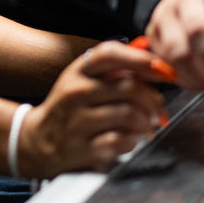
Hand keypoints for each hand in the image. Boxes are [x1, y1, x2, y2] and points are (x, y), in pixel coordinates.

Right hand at [19, 40, 167, 178]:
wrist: (39, 139)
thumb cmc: (69, 106)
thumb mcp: (83, 78)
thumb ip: (116, 69)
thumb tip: (155, 63)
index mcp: (79, 71)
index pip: (111, 54)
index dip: (142, 59)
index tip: (164, 69)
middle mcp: (76, 92)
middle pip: (129, 88)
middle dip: (154, 99)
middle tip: (159, 109)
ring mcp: (78, 121)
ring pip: (129, 115)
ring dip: (146, 122)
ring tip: (146, 125)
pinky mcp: (83, 148)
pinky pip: (121, 141)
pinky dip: (133, 140)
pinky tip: (130, 138)